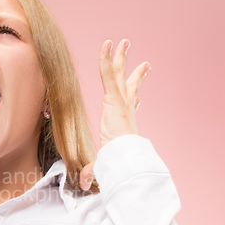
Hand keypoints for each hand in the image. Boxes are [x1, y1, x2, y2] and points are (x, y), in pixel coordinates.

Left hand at [79, 38, 149, 190]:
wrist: (124, 157)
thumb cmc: (117, 161)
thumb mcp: (101, 163)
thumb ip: (90, 171)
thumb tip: (82, 183)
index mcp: (123, 121)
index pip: (130, 106)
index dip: (135, 99)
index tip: (139, 97)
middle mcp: (125, 108)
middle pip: (129, 84)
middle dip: (133, 71)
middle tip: (142, 62)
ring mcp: (120, 100)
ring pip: (120, 73)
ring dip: (121, 56)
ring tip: (124, 41)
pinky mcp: (114, 97)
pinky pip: (109, 73)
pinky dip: (107, 58)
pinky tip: (107, 44)